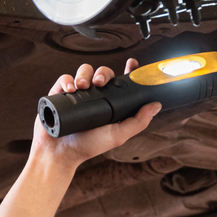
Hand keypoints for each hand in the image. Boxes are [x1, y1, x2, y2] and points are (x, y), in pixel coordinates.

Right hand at [30, 60, 160, 169]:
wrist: (61, 153)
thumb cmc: (89, 146)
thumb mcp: (118, 135)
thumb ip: (138, 121)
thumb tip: (156, 105)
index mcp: (109, 104)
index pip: (120, 83)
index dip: (128, 71)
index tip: (132, 63)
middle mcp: (94, 97)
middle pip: (102, 73)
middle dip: (103, 73)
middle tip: (100, 82)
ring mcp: (77, 95)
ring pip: (84, 72)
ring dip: (84, 74)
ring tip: (82, 87)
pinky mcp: (60, 94)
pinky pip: (65, 78)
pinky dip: (67, 80)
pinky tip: (70, 89)